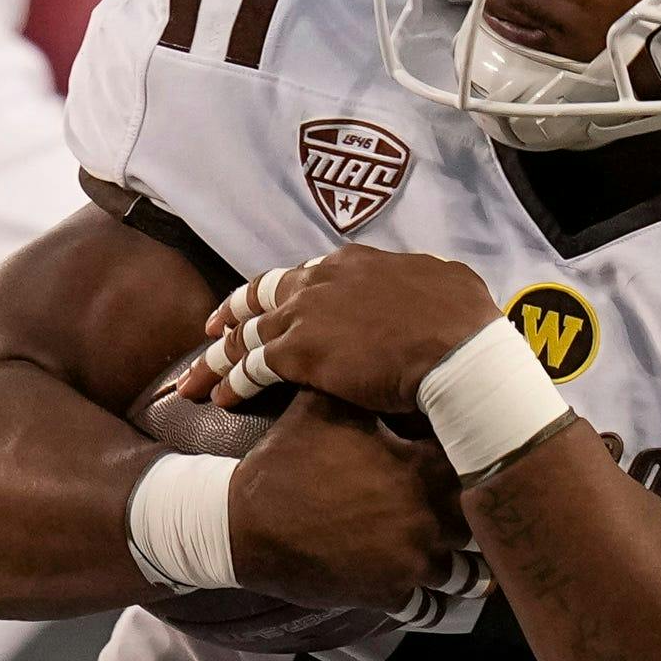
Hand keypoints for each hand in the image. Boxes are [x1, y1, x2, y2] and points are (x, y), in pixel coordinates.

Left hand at [196, 250, 507, 415]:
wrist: (460, 353)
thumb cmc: (465, 323)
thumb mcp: (447, 284)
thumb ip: (421, 284)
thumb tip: (428, 289)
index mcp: (355, 262)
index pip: (305, 273)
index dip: (283, 289)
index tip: (270, 302)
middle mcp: (321, 280)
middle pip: (262, 295)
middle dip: (232, 312)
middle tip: (211, 326)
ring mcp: (306, 314)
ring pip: (245, 334)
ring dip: (217, 359)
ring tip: (195, 379)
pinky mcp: (299, 352)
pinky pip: (251, 368)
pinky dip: (231, 383)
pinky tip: (220, 398)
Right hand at [231, 394, 479, 610]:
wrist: (241, 525)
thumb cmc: (283, 461)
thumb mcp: (319, 408)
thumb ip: (358, 384)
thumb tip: (377, 351)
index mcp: (418, 467)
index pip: (478, 461)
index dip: (485, 460)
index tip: (485, 458)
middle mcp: (426, 517)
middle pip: (483, 522)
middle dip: (486, 519)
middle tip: (494, 513)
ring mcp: (410, 561)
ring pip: (468, 573)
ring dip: (473, 568)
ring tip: (481, 564)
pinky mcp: (389, 594)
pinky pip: (433, 608)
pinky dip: (440, 602)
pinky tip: (442, 593)